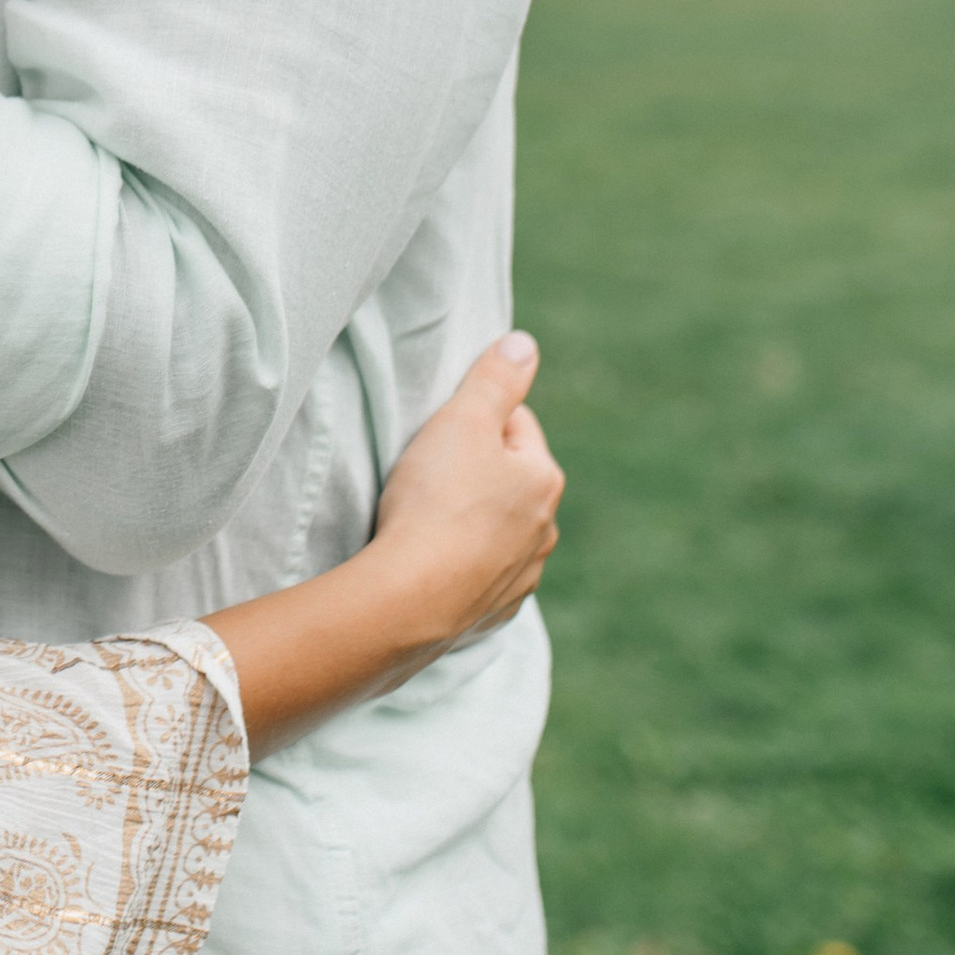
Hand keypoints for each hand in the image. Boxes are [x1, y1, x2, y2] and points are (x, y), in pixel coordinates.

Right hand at [203, 335, 561, 758]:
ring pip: (497, 530)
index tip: (438, 434)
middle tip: (425, 475)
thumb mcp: (462, 420)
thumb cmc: (435, 500)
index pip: (516, 425)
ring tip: (423, 520)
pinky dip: (461, 565)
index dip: (474, 420)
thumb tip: (524, 344)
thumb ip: (495, 378)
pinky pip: (480, 575)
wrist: (410, 598)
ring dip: (469, 521)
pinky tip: (429, 561)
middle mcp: (544, 529)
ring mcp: (521, 575)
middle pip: (508, 480)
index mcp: (542, 478)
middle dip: (475, 473)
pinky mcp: (492, 611)